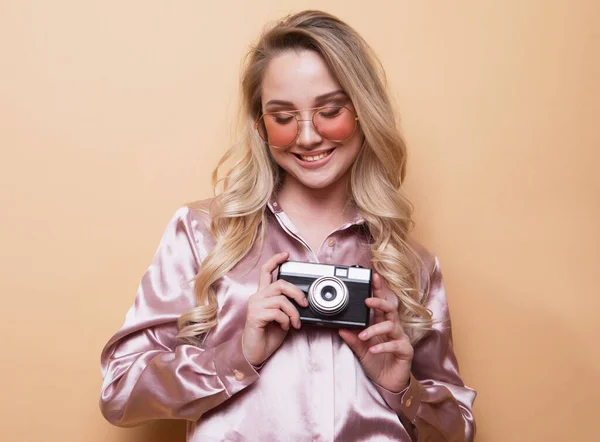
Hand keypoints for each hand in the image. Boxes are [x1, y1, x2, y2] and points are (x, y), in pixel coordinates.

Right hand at [242, 252, 308, 366]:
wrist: (256, 353)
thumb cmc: (268, 336)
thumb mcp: (283, 317)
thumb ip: (288, 306)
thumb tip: (303, 301)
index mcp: (263, 295)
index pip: (266, 272)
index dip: (276, 261)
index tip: (286, 255)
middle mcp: (257, 297)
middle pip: (280, 284)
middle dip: (297, 292)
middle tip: (304, 303)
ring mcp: (255, 306)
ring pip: (281, 300)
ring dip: (293, 313)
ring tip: (294, 323)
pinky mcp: (255, 316)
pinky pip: (277, 312)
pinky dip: (286, 320)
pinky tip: (284, 327)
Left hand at [338, 273, 413, 392]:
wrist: (388, 384)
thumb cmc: (377, 363)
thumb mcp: (360, 350)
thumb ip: (352, 339)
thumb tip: (341, 328)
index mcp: (382, 324)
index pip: (380, 304)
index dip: (378, 290)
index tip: (373, 277)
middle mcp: (393, 328)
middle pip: (390, 309)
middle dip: (379, 302)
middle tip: (367, 301)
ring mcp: (400, 338)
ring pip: (391, 326)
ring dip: (375, 329)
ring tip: (363, 336)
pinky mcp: (405, 350)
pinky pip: (395, 344)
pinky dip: (383, 346)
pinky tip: (373, 350)